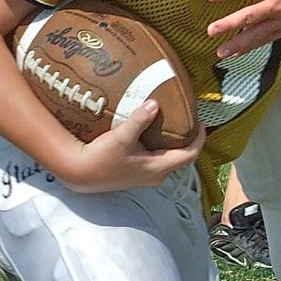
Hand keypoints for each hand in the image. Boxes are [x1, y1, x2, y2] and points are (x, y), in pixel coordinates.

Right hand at [60, 101, 205, 193]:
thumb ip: (139, 120)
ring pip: (168, 157)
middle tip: (186, 117)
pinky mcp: (137, 173)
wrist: (80, 173)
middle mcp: (156, 175)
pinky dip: (159, 144)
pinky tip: (151, 131)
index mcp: (158, 168)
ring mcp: (146, 176)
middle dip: (187, 138)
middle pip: (181, 156)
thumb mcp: (121, 137)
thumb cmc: (101, 158)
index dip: (199, 138)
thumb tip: (155, 104)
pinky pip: (157, 158)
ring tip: (170, 121)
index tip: (200, 121)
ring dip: (172, 141)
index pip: (190, 155)